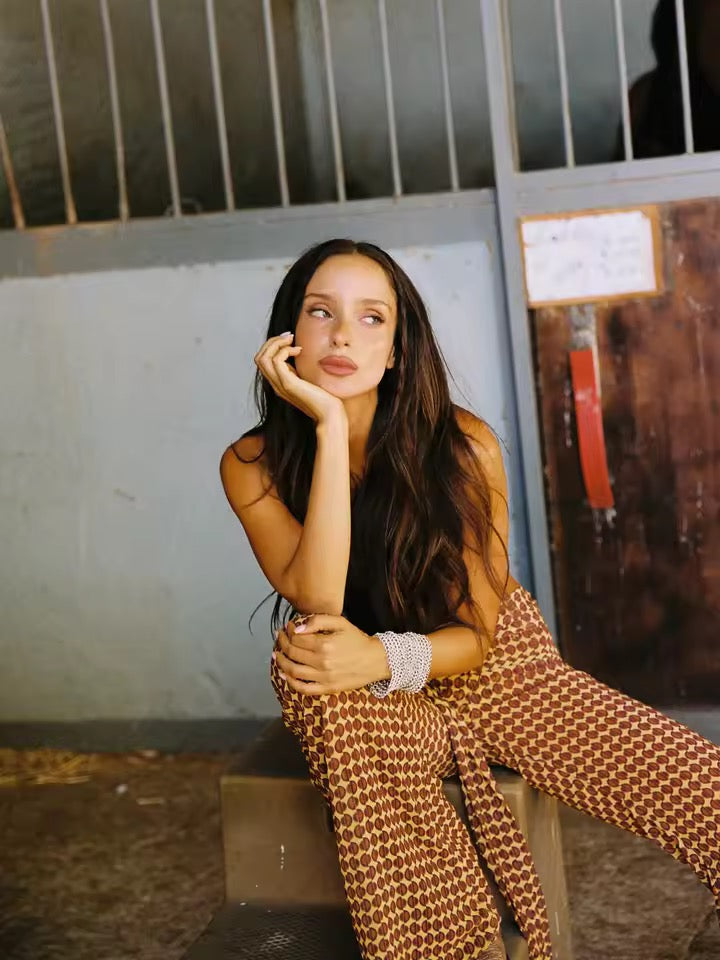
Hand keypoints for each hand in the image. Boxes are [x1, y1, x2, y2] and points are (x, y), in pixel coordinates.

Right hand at [254, 332, 345, 425]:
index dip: (272, 346)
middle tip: (289, 336)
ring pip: (263, 358)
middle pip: (259, 357)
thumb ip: (299, 370)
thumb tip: (298, 352)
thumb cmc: (324, 398)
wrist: (329, 414)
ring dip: (276, 343)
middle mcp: (276, 384)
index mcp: (279, 383)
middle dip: (272, 342)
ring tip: (292, 341)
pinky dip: (285, 350)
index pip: (263, 361)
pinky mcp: (288, 384)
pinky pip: (276, 361)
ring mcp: (280, 385)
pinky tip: (299, 351)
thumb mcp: (307, 380)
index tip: (289, 340)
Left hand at [274, 614, 389, 695]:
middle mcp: (322, 662)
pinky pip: (303, 688)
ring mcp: (324, 678)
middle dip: (282, 643)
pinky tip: (283, 674)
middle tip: (280, 637)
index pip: (297, 638)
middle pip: (292, 653)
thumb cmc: (357, 640)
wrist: (375, 660)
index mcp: (324, 644)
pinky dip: (290, 682)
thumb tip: (298, 628)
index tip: (287, 627)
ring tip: (278, 654)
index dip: (288, 631)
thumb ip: (318, 621)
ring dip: (281, 662)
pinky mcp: (327, 688)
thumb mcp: (341, 623)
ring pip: (293, 671)